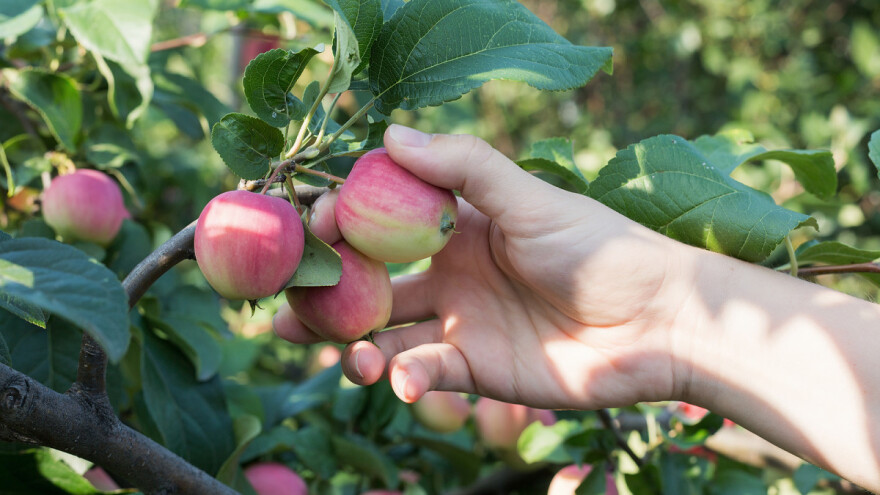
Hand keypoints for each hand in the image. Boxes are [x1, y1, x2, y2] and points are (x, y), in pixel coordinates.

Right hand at [275, 125, 693, 409]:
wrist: (659, 324)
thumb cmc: (599, 250)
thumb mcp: (529, 198)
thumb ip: (463, 166)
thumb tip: (388, 133)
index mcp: (459, 226)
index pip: (383, 219)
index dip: (343, 223)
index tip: (312, 227)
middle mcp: (451, 273)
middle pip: (373, 281)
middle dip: (328, 292)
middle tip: (286, 304)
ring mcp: (461, 324)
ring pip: (388, 334)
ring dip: (354, 343)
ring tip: (334, 349)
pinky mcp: (477, 370)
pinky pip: (426, 372)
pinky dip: (406, 376)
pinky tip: (401, 377)